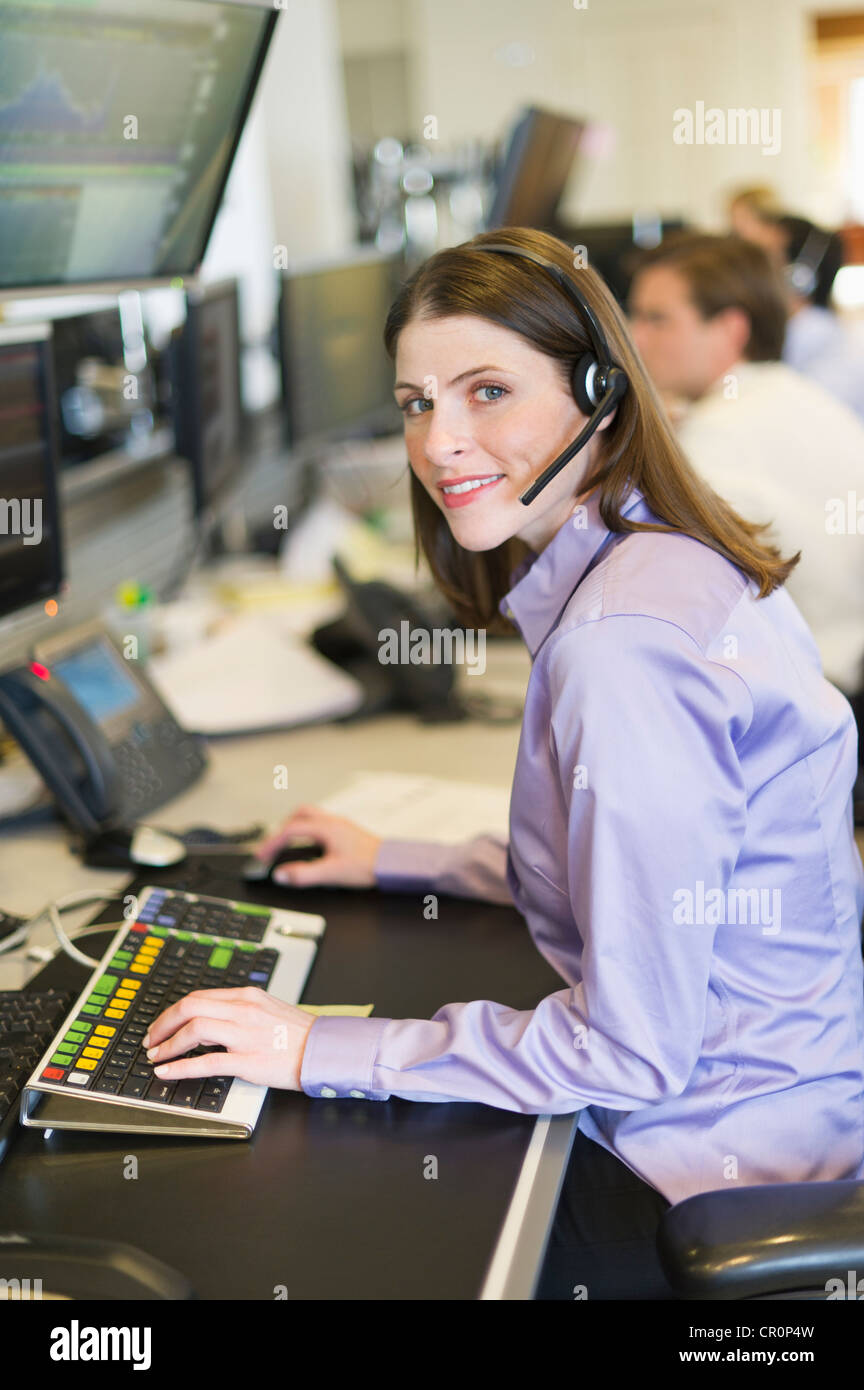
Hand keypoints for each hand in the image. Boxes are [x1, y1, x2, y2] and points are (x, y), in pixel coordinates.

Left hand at [141, 987, 316, 1090]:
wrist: (323, 1049)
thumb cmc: (298, 1033)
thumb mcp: (267, 1009)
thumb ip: (240, 1010)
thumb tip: (211, 1020)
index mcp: (246, 997)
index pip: (199, 997)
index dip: (174, 1011)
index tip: (162, 1024)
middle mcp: (243, 1011)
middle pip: (190, 1007)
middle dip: (163, 1023)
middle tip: (151, 1039)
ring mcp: (244, 1035)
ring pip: (194, 1030)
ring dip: (169, 1043)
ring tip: (157, 1056)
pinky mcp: (247, 1060)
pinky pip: (206, 1062)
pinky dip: (181, 1067)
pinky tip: (168, 1072)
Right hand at [255, 805, 381, 888]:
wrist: (392, 865)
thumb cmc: (368, 865)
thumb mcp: (331, 873)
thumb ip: (303, 875)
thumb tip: (281, 875)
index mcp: (326, 828)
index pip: (290, 830)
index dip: (272, 842)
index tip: (262, 855)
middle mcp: (332, 822)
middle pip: (299, 815)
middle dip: (282, 829)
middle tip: (273, 845)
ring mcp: (340, 825)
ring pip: (311, 817)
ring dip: (295, 827)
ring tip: (287, 843)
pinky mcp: (346, 832)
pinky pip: (320, 824)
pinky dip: (308, 832)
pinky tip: (310, 846)